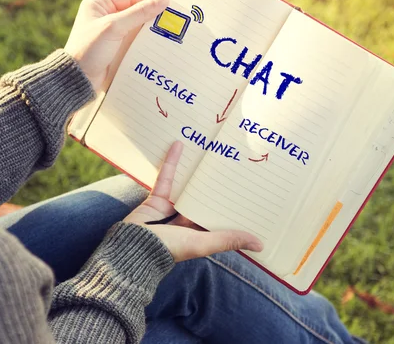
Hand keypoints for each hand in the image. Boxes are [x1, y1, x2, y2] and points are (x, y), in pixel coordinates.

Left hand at [64, 0, 168, 89]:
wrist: (78, 79)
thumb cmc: (90, 49)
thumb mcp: (114, 27)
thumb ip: (140, 13)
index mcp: (99, 3)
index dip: (149, 2)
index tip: (166, 11)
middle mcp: (104, 15)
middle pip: (135, 11)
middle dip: (150, 18)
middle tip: (168, 25)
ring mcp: (110, 32)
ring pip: (136, 27)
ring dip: (148, 33)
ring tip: (165, 37)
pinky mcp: (115, 47)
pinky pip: (134, 41)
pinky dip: (143, 44)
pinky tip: (154, 48)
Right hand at [124, 141, 263, 261]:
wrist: (133, 247)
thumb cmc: (170, 249)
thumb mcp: (203, 243)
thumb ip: (229, 240)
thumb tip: (261, 245)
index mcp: (200, 234)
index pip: (220, 217)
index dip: (233, 206)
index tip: (249, 191)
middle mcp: (187, 222)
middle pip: (205, 199)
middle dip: (217, 184)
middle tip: (232, 163)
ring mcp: (171, 209)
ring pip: (187, 187)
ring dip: (196, 171)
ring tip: (209, 152)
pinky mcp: (156, 198)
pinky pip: (167, 178)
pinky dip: (172, 162)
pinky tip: (179, 145)